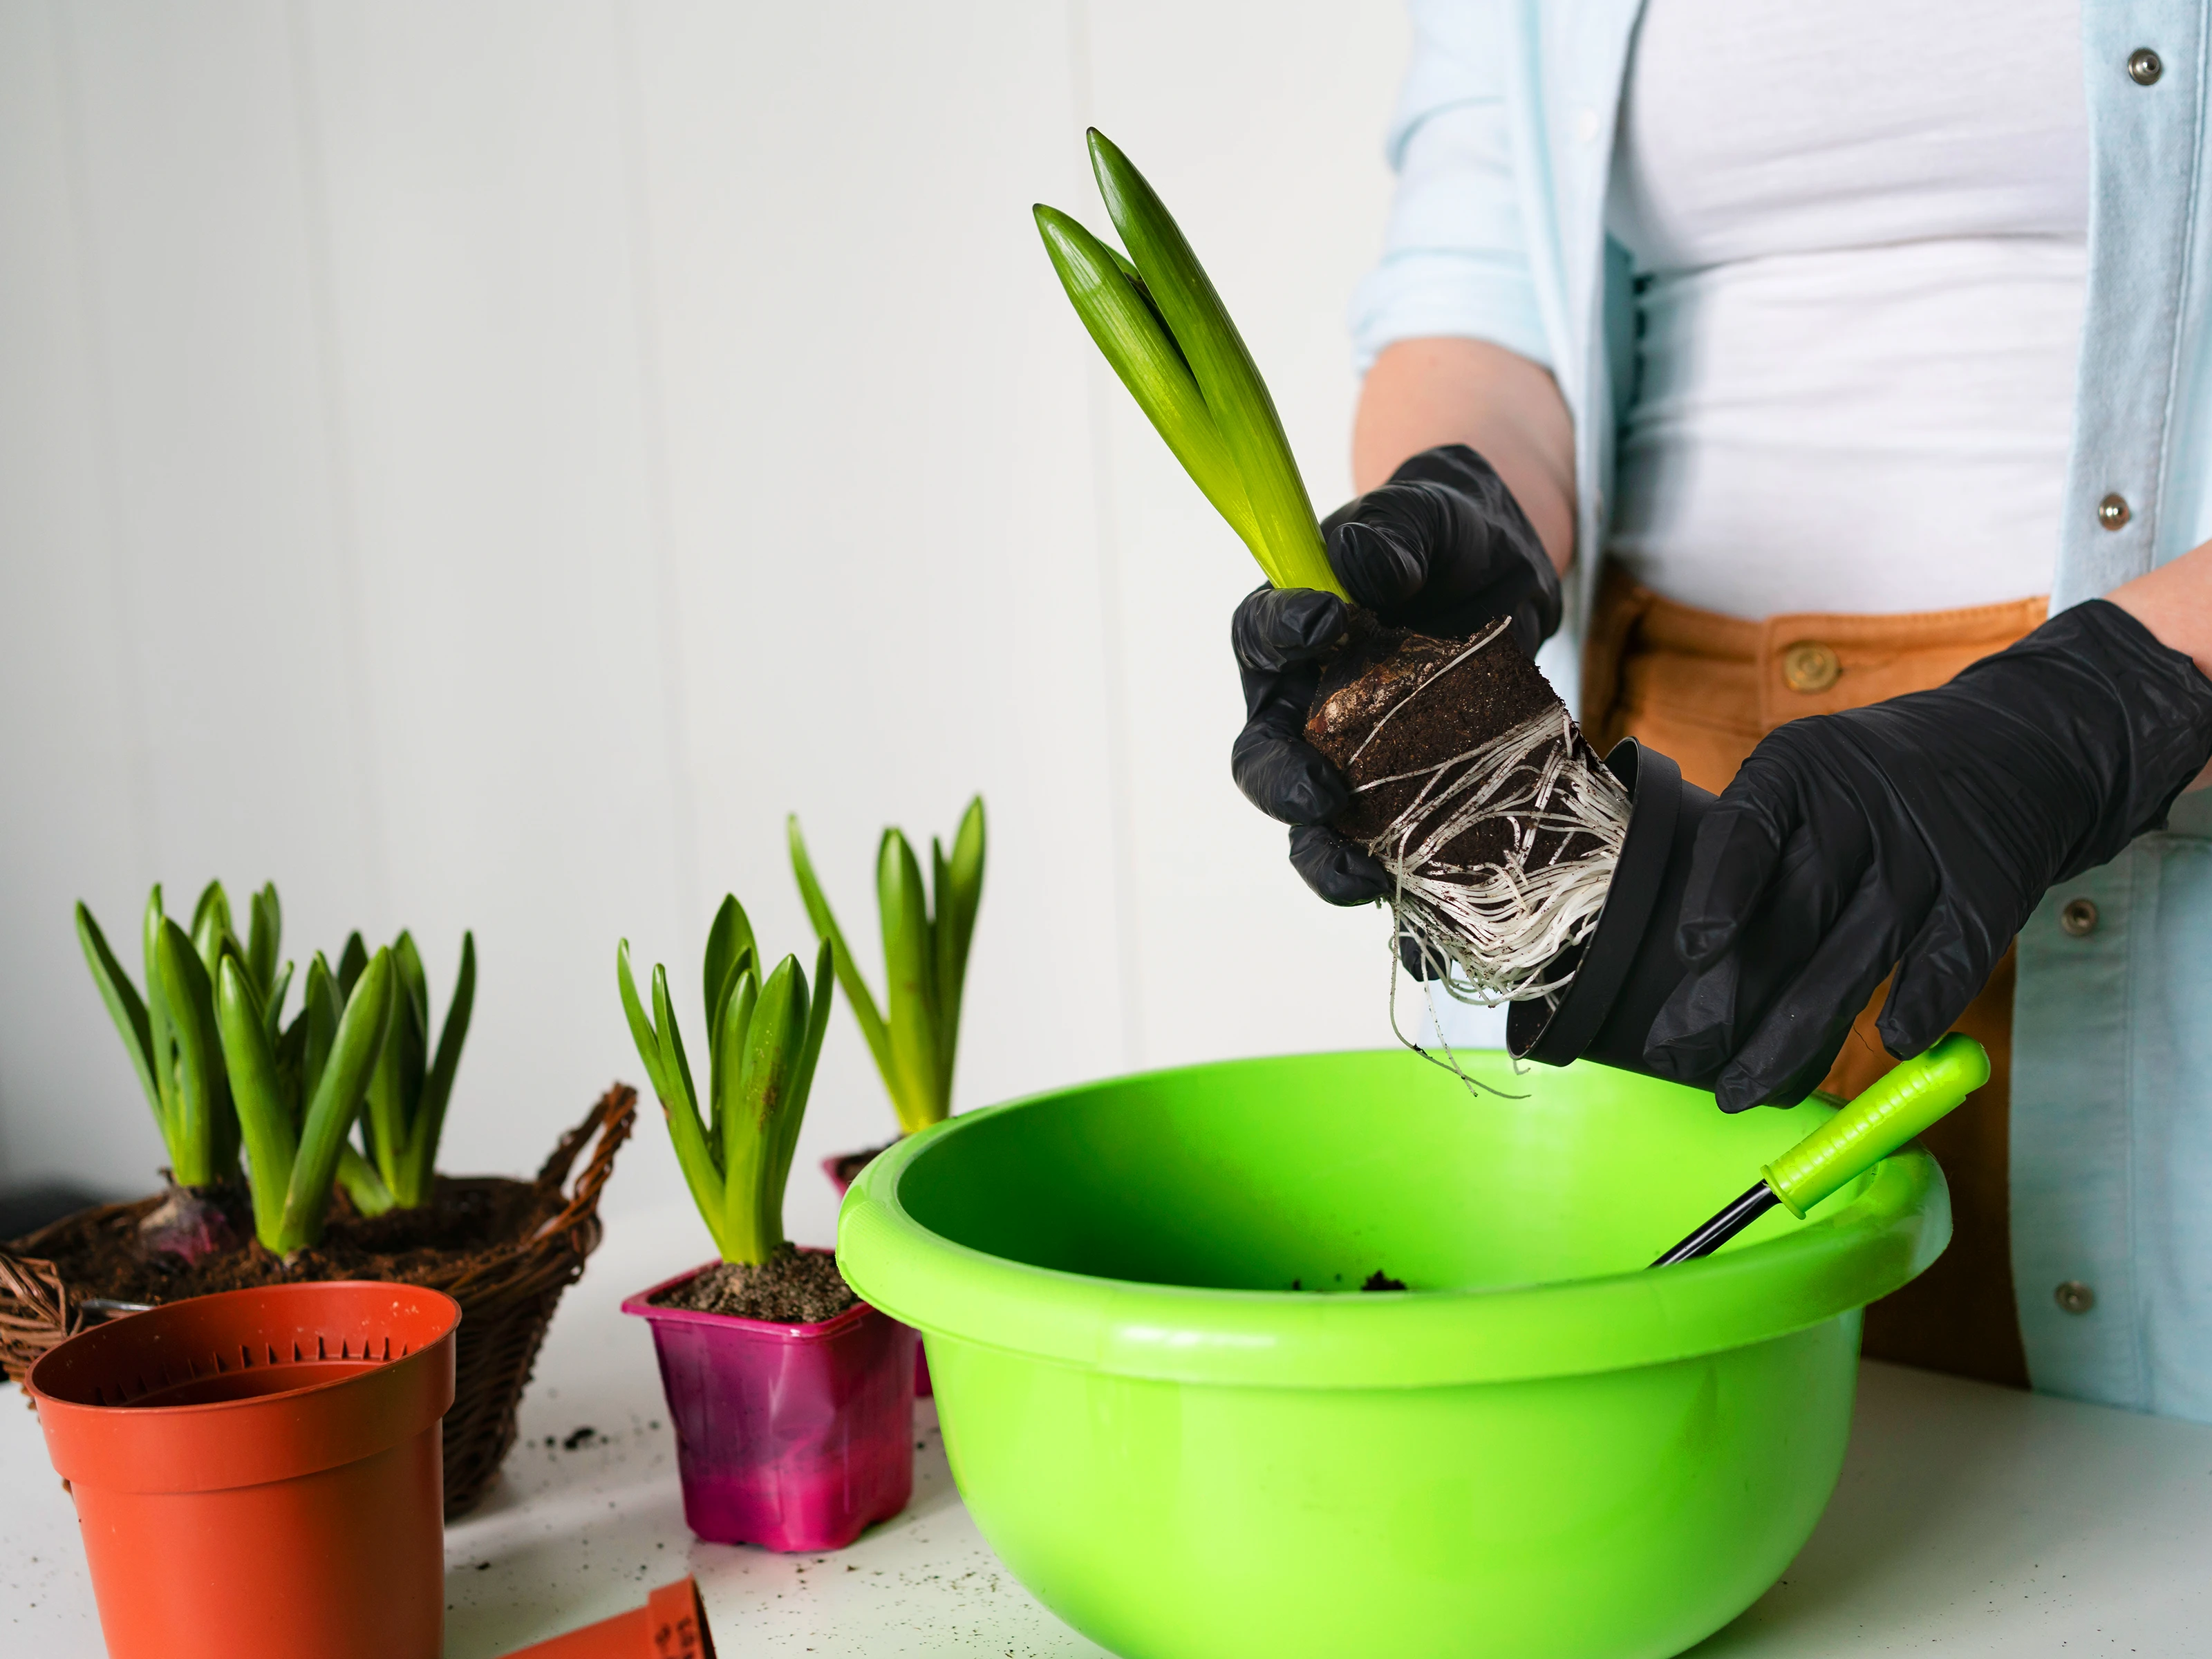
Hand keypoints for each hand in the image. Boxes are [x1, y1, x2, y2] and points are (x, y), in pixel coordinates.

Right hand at [1229, 444, 1560, 919]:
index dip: (1278, 633)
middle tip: (1319, 796)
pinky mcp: (1407, 803)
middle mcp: (1303, 707)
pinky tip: (1430, 939)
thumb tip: (1366, 566)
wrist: (1500, 575)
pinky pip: (1392, 862)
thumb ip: (1396, 528)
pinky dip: (1408, 907)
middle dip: (1285, 786)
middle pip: (1265, 759)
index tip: (1318, 624)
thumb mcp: (1432, 510)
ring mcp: (1351, 764)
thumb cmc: (1444, 532)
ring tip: (1366, 881)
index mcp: (1288, 629)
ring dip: (1331, 863)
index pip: (1260, 635)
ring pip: (1316, 829)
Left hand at [1645, 600, 2211, 1109]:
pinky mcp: (1991, 888)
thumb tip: (1691, 974)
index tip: (1692, 952)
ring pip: (1860, 949)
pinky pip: (1951, 957)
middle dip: (1730, 995)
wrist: (2014, 747)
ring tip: (1744, 1088)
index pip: (1750, 826)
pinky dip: (1921, 1004)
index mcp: (1798, 766)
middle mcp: (1863, 801)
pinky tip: (1886, 1047)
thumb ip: (1753, 857)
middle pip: (1795, 907)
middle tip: (1677, 1059)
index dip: (1720, 890)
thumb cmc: (1869, 789)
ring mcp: (1932, 845)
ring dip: (1798, 1031)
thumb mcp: (1805, 787)